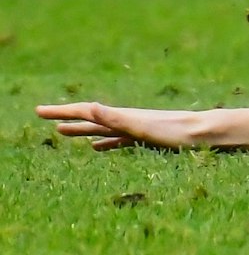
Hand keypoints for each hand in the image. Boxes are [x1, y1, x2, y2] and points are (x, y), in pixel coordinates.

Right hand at [37, 101, 211, 151]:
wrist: (204, 132)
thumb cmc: (174, 131)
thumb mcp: (141, 126)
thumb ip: (115, 118)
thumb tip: (90, 106)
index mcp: (121, 116)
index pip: (85, 112)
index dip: (62, 112)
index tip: (39, 111)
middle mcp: (126, 119)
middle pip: (89, 117)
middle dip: (65, 117)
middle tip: (42, 115)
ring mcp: (135, 128)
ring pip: (100, 128)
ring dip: (81, 129)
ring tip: (62, 132)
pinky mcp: (145, 138)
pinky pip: (117, 140)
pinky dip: (104, 142)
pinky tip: (99, 148)